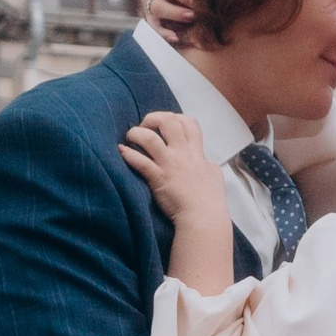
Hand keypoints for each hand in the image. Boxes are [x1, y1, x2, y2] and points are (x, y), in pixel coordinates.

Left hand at [120, 109, 228, 234]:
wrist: (203, 218)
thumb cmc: (211, 200)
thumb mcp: (215, 175)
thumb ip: (207, 164)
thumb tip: (206, 161)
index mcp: (196, 152)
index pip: (188, 122)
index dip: (175, 117)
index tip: (165, 125)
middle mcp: (182, 154)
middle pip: (168, 121)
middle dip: (153, 119)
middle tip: (144, 127)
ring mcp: (169, 165)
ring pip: (150, 138)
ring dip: (136, 133)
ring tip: (130, 138)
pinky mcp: (157, 178)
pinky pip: (140, 162)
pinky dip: (128, 155)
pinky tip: (121, 152)